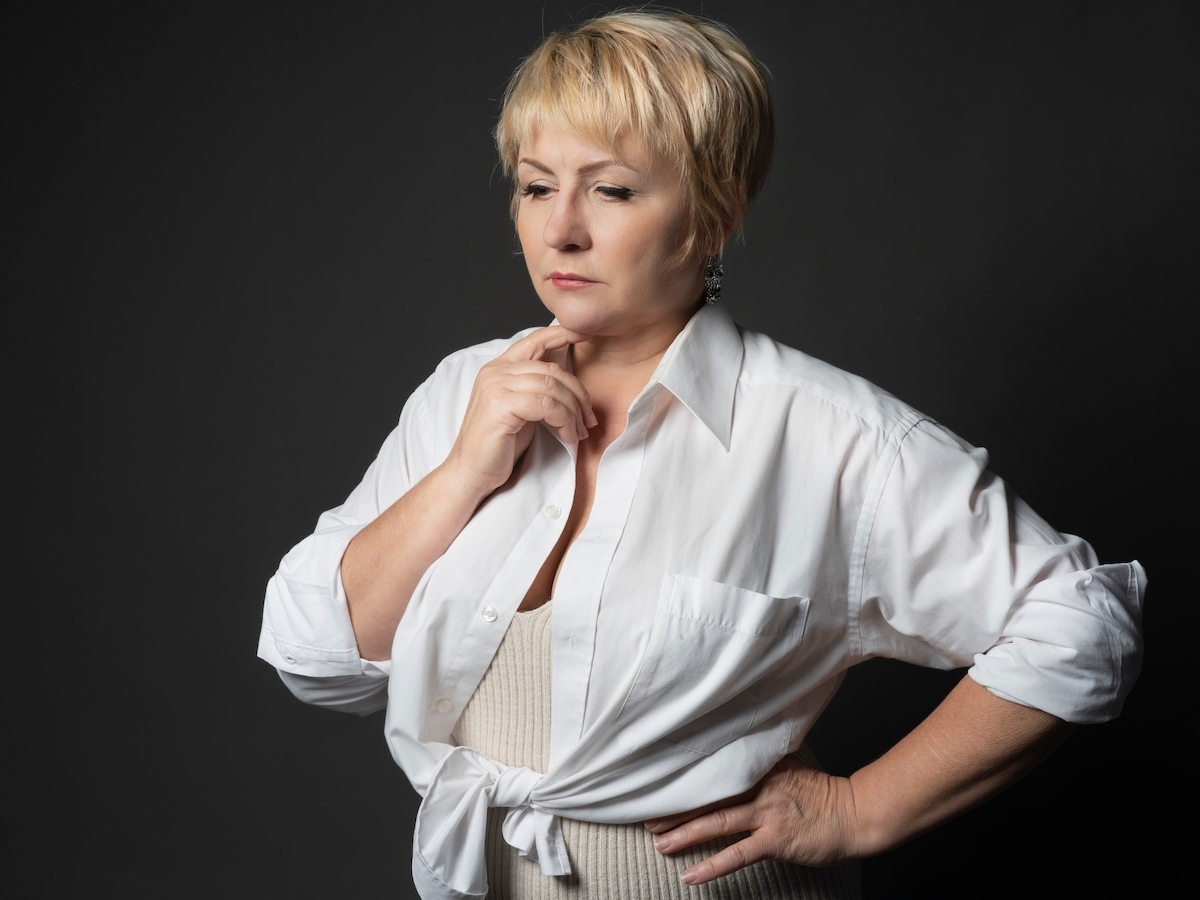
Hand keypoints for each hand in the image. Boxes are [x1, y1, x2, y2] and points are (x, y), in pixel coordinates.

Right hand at [447, 325, 597, 497]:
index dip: (561, 333)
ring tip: (578, 431)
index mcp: (498, 368)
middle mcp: (495, 372)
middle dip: (577, 394)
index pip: (534, 340)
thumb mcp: (520, 410)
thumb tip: (568, 380)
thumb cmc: (497, 445)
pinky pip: (547, 405)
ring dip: (573, 412)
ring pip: (552, 387)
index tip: (585, 334)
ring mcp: (496, 387)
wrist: (470, 473)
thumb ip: (536, 389)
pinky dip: (564, 421)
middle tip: (588, 419)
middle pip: (551, 369)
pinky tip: (567, 436)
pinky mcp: (501, 406)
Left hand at [643, 756, 859, 884]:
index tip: (660, 783)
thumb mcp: (791, 764)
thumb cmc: (824, 792)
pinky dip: (711, 865)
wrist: (856, 812)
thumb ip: (763, 760)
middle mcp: (759, 785)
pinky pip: (736, 854)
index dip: (687, 779)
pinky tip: (690, 874)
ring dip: (684, 833)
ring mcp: (767, 812)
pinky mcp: (775, 838)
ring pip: (716, 822)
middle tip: (647, 816)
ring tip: (659, 842)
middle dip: (675, 808)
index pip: (715, 770)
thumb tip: (738, 755)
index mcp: (759, 765)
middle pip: (708, 796)